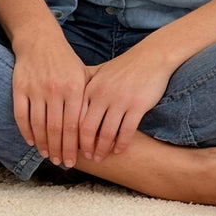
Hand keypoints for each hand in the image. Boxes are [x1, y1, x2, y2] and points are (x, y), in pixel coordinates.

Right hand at [11, 32, 88, 169]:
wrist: (39, 40)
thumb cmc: (65, 62)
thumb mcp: (83, 76)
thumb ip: (87, 101)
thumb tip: (96, 130)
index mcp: (75, 88)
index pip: (75, 125)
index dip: (73, 146)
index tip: (74, 159)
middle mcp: (55, 90)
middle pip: (57, 129)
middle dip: (59, 149)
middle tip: (60, 163)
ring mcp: (36, 89)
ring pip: (39, 124)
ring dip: (42, 143)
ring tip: (46, 155)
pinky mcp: (19, 87)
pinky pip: (21, 115)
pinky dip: (25, 131)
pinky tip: (30, 141)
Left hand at [76, 47, 173, 162]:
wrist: (151, 58)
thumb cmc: (122, 69)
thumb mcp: (98, 75)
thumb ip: (84, 88)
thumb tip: (65, 105)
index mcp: (88, 88)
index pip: (73, 117)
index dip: (69, 135)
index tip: (68, 146)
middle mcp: (101, 95)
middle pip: (86, 128)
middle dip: (84, 147)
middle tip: (83, 158)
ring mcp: (119, 101)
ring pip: (106, 133)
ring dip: (102, 149)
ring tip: (100, 158)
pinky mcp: (137, 106)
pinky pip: (126, 131)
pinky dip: (121, 144)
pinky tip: (119, 151)